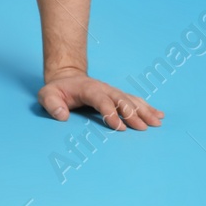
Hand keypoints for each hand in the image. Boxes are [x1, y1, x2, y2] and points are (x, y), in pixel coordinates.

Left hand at [38, 72, 163, 131]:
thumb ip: (51, 104)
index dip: (110, 113)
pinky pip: (134, 100)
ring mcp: (112, 92)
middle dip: (132, 113)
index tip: (119, 128)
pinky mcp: (117, 96)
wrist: (66, 78)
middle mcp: (104, 89)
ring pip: (131, 100)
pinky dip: (147, 107)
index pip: (101, 100)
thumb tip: (62, 115)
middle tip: (143, 128)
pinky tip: (159, 115)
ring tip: (157, 122)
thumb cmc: (57, 91)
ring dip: (144, 110)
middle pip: (121, 99)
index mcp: (88, 89)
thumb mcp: (46, 95)